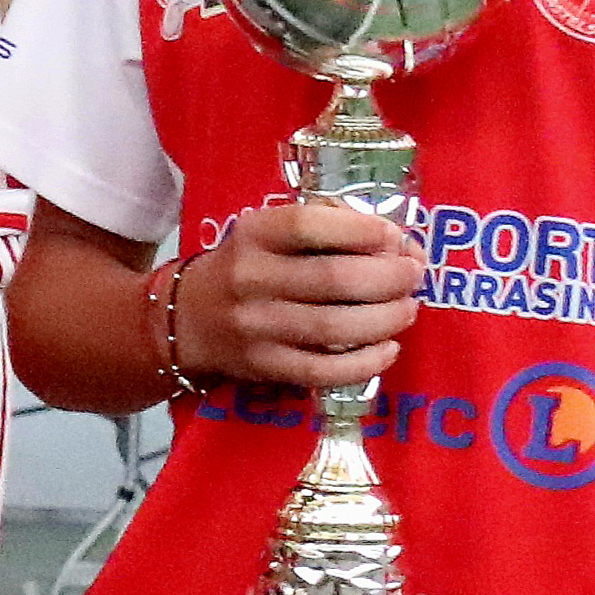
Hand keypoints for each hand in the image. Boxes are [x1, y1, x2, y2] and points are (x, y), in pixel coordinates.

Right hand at [179, 197, 417, 392]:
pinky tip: (388, 349)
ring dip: (387, 318)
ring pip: (336, 327)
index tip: (393, 236)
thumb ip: (327, 227)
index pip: (310, 225)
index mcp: (253, 236)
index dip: (363, 229)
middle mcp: (250, 279)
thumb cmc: (244, 267)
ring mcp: (255, 327)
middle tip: (412, 276)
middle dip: (391, 277)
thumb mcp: (269, 232)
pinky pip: (323, 370)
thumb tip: (397, 245)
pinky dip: (365, 363)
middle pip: (335, 279)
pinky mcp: (262, 366)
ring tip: (406, 309)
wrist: (182, 320)